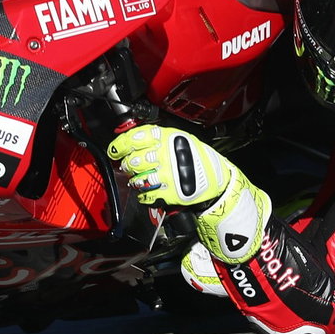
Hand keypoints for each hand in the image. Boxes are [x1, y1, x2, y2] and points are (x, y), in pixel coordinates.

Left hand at [107, 125, 269, 262]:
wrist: (219, 179)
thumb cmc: (197, 157)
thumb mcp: (179, 138)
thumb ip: (155, 137)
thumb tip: (128, 138)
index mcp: (168, 137)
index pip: (135, 138)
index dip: (120, 144)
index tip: (115, 149)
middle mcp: (167, 155)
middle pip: (134, 160)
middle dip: (127, 164)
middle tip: (129, 165)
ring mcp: (169, 175)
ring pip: (138, 179)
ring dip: (135, 180)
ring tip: (139, 179)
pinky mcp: (172, 193)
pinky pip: (147, 195)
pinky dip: (143, 195)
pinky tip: (148, 191)